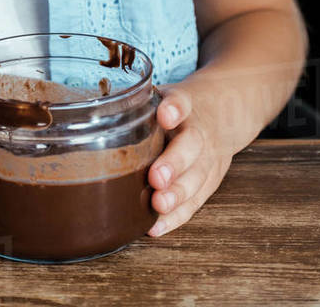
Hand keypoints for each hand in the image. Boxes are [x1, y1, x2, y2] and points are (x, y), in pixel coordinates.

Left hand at [145, 80, 233, 237]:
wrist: (223, 113)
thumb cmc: (179, 107)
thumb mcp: (165, 93)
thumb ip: (138, 102)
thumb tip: (96, 112)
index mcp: (186, 103)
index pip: (182, 101)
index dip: (174, 108)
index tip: (165, 115)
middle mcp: (200, 130)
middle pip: (192, 145)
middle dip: (174, 163)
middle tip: (157, 178)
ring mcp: (209, 157)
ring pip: (197, 177)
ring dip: (177, 194)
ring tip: (158, 205)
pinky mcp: (210, 181)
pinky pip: (195, 201)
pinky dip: (176, 216)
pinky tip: (156, 226)